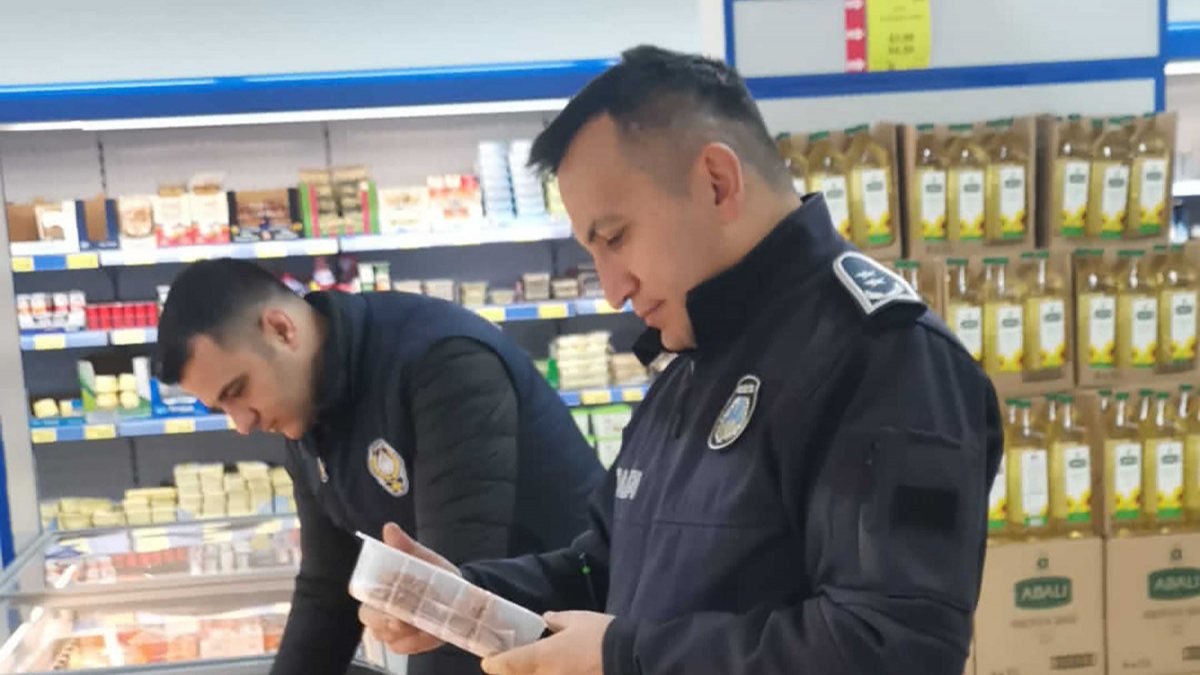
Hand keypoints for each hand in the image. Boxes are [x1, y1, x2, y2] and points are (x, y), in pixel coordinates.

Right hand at [358, 522, 458, 654]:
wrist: (461, 592)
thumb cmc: (435, 573)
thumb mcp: (423, 558)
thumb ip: (405, 546)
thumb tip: (389, 528)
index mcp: (381, 587)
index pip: (363, 594)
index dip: (371, 599)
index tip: (385, 601)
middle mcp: (382, 609)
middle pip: (369, 619)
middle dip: (383, 622)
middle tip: (400, 621)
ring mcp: (393, 628)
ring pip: (383, 636)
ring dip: (399, 633)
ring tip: (418, 625)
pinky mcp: (408, 641)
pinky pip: (401, 648)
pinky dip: (413, 643)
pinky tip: (427, 634)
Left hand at [480, 611, 613, 674]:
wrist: (630, 657)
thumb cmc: (601, 635)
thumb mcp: (577, 619)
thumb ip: (557, 621)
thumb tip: (546, 620)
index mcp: (541, 656)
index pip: (505, 665)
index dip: (493, 663)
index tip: (490, 661)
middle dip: (510, 672)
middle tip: (511, 664)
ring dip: (529, 674)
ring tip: (538, 666)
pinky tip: (554, 671)